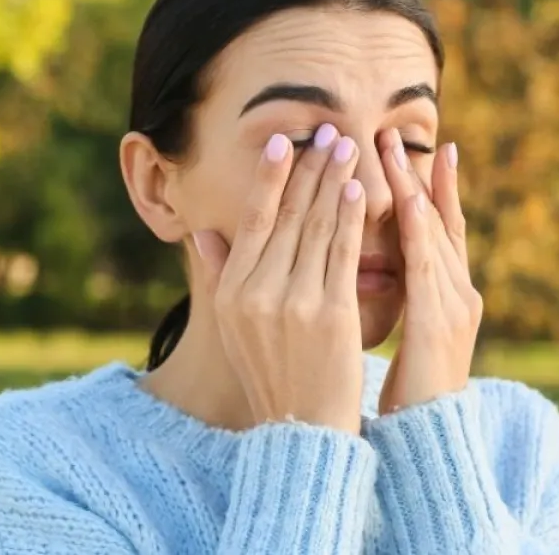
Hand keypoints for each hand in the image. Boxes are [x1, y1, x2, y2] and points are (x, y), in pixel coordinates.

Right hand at [193, 126, 366, 434]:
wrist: (302, 429)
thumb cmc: (270, 373)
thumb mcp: (232, 327)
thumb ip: (218, 276)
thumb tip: (201, 232)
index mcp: (233, 291)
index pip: (254, 221)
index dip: (270, 178)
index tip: (284, 142)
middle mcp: (257, 292)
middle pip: (288, 216)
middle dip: (310, 168)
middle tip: (328, 130)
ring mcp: (294, 302)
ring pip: (317, 228)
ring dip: (332, 181)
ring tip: (348, 147)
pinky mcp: (331, 314)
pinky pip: (343, 255)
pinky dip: (350, 219)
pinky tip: (357, 190)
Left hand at [377, 132, 482, 411]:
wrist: (427, 442)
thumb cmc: (408, 391)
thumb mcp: (403, 334)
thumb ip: (393, 298)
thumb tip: (363, 270)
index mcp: (445, 295)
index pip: (434, 230)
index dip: (423, 189)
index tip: (406, 150)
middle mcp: (457, 292)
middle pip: (438, 221)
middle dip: (417, 175)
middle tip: (394, 132)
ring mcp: (455, 305)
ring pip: (433, 233)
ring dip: (414, 188)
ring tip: (395, 150)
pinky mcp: (441, 323)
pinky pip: (426, 267)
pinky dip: (418, 230)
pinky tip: (404, 201)